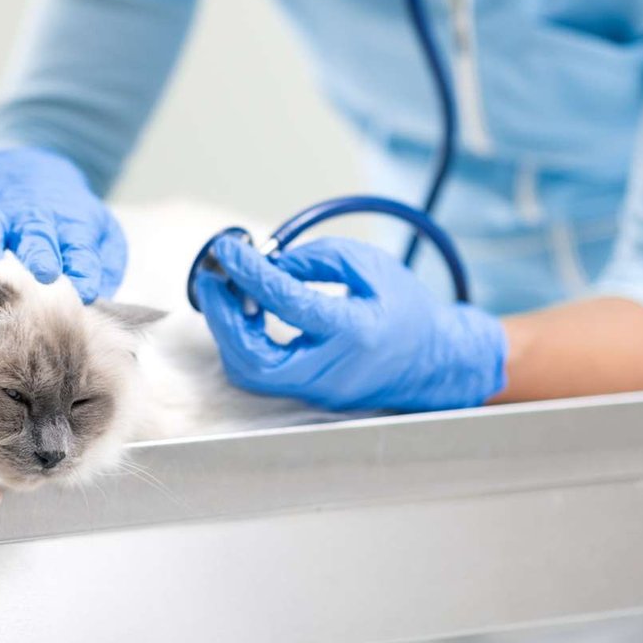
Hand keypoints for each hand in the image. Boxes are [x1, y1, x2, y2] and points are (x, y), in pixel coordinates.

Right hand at [0, 146, 126, 301]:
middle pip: (36, 234)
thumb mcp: (99, 228)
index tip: (87, 289)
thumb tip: (97, 297)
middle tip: (44, 273)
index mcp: (69, 223)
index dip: (84, 267)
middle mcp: (31, 218)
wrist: (26, 165)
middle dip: (39, 253)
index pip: (81, 246)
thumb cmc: (66, 213)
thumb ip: (103, 263)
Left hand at [192, 235, 506, 411]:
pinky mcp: (307, 395)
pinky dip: (241, 342)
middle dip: (222, 317)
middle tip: (210, 278)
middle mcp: (332, 370)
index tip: (227, 248)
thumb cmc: (403, 306)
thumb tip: (264, 264)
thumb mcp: (368, 264)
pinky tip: (242, 311)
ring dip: (227, 330)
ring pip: (250, 373)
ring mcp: (318, 390)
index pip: (288, 302)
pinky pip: (260, 373)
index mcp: (356, 332)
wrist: (432, 360)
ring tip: (225, 291)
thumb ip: (314, 259)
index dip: (251, 272)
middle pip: (254, 359)